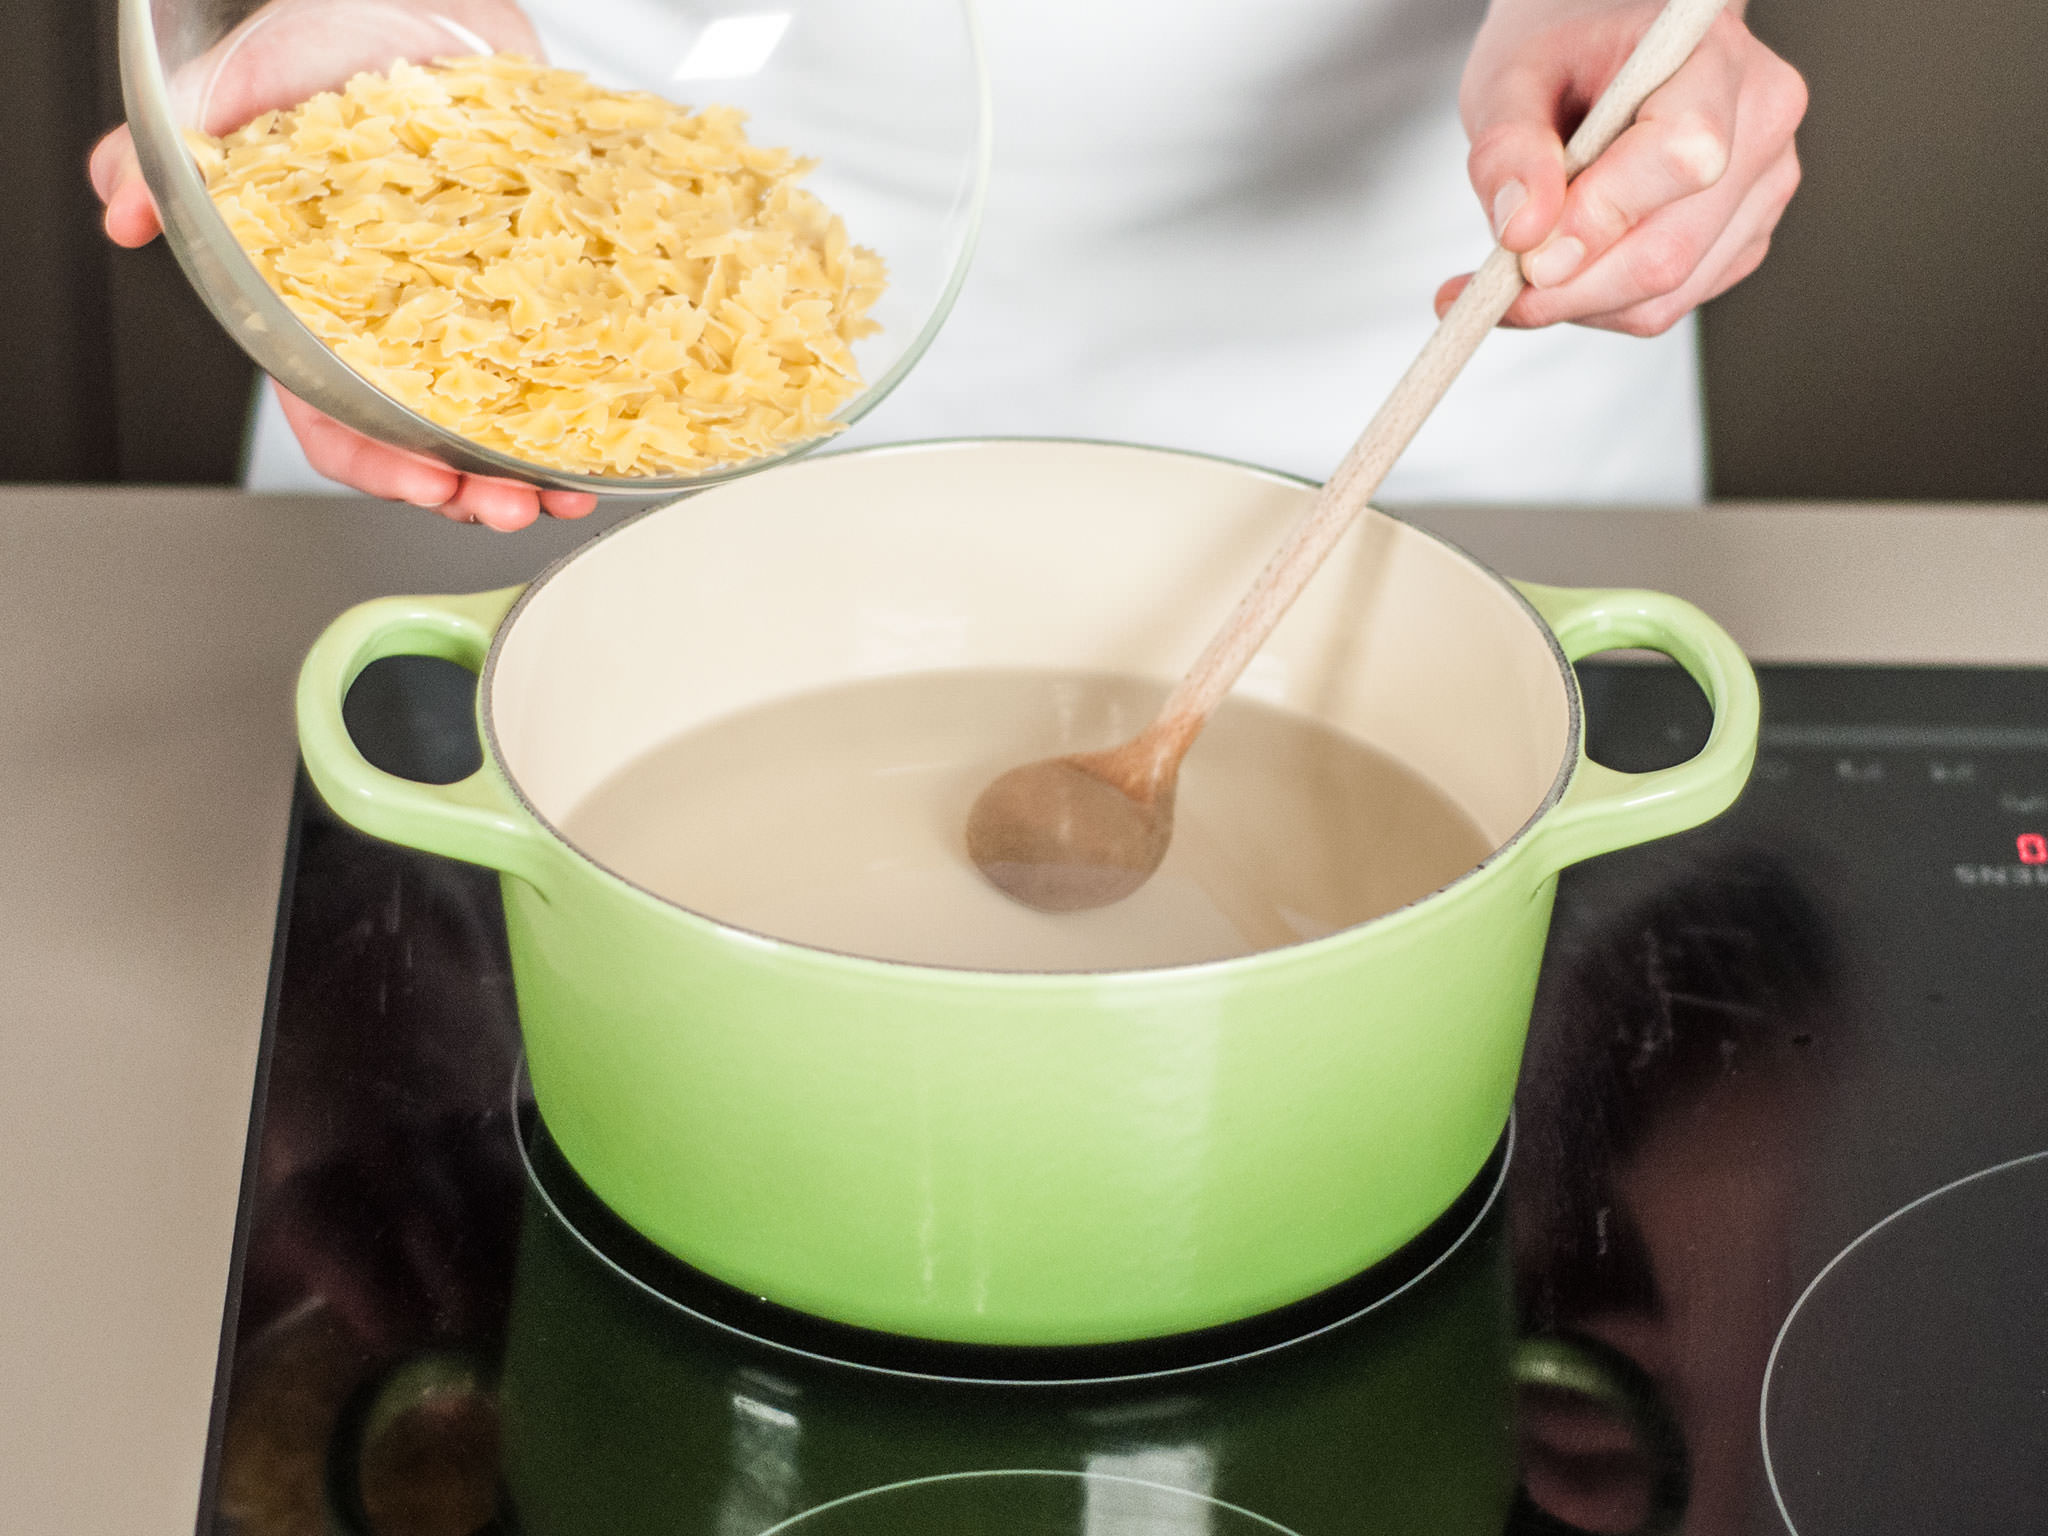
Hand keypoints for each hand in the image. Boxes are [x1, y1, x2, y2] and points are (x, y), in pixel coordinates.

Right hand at [86, 0, 595, 529]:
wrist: (427, 8)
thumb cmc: (330, 50)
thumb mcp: (243, 93)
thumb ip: (176, 162)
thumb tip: (123, 206)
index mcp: (314, 313)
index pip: (333, 420)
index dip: (373, 463)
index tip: (420, 484)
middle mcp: (393, 330)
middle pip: (423, 445)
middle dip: (464, 490)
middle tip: (505, 505)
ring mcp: (466, 317)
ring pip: (493, 428)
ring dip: (530, 473)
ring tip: (563, 494)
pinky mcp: (529, 293)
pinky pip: (556, 373)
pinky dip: (580, 416)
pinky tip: (605, 444)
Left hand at [1439, 0, 1806, 335]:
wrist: (1608, 42)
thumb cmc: (1564, 49)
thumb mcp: (1512, 77)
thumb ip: (1508, 149)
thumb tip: (1522, 233)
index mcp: (1717, 58)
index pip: (1682, 157)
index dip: (1600, 218)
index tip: (1524, 255)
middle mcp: (1761, 124)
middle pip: (1670, 250)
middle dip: (1568, 288)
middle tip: (1488, 289)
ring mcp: (1761, 188)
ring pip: (1666, 295)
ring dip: (1575, 304)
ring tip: (1513, 274)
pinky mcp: (1742, 238)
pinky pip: (1667, 305)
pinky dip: (1599, 305)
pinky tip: (1562, 269)